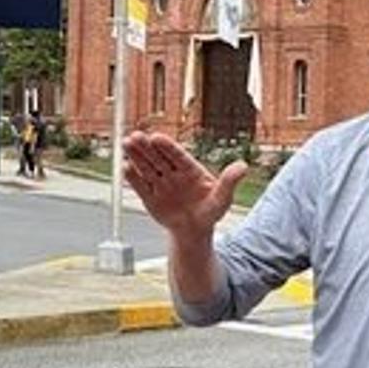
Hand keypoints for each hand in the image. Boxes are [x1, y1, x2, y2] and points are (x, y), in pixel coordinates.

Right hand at [121, 131, 246, 240]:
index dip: (167, 147)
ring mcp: (160, 184)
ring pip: (147, 168)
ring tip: (126, 143)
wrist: (194, 232)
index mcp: (191, 170)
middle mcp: (173, 174)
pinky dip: (133, 177)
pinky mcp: (150, 197)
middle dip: (147, 147)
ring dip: (136, 156)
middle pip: (158, 158)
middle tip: (135, 136)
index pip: (177, 156)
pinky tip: (125, 166)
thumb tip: (243, 166)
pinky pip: (140, 186)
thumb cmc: (210, 212)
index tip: (157, 138)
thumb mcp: (223, 198)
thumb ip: (230, 181)